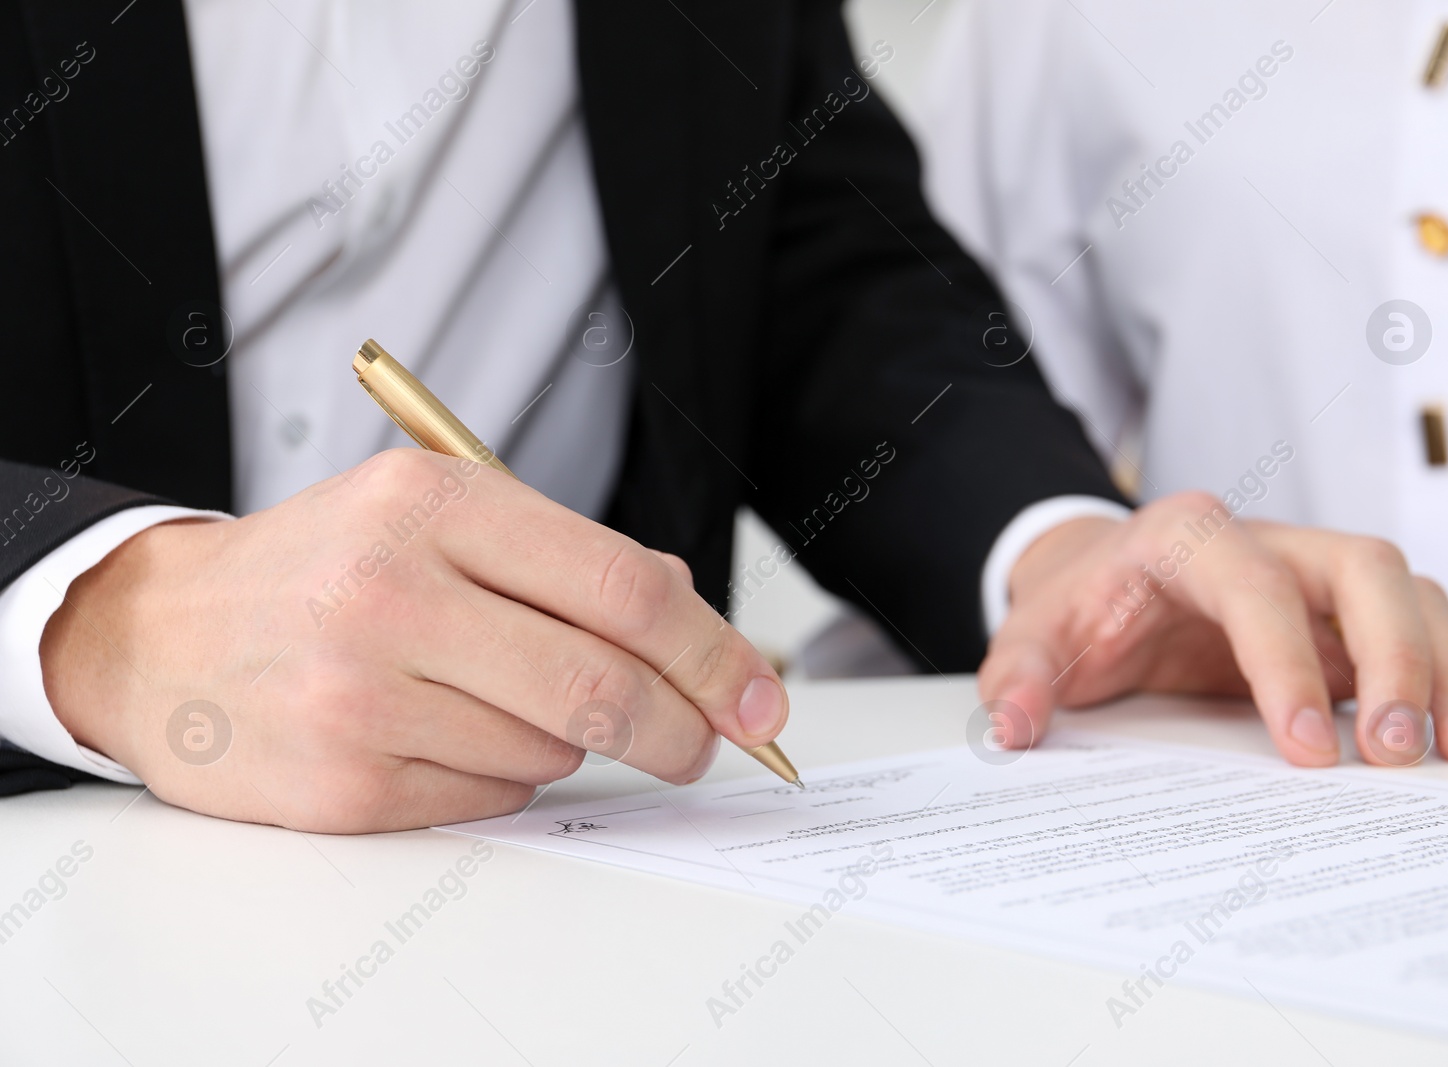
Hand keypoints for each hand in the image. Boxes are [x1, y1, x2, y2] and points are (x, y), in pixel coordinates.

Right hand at [41, 449, 787, 831]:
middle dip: (680, 727)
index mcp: (434, 505)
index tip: (760, 697)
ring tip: (490, 695)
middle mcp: (393, 595)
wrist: (159, 636)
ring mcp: (362, 696)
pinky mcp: (341, 786)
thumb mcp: (436, 514)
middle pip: (603, 686)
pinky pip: (490, 797)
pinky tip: (440, 734)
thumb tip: (692, 624)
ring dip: (564, 739)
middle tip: (703, 744)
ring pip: (552, 749)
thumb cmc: (324, 568)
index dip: (712, 652)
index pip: (623, 588)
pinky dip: (500, 775)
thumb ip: (566, 559)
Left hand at [978, 491, 1447, 765]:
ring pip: (1408, 595)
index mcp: (1186, 536)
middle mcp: (1266, 541)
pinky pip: (1421, 628)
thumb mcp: (1033, 637)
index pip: (1256, 586)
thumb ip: (1019, 678)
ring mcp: (1313, 574)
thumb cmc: (1076, 606)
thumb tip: (1013, 729)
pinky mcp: (1341, 613)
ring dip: (1446, 670)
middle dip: (1396, 657)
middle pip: (1362, 569)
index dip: (1288, 662)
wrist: (1097, 578)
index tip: (1308, 749)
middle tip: (1401, 754)